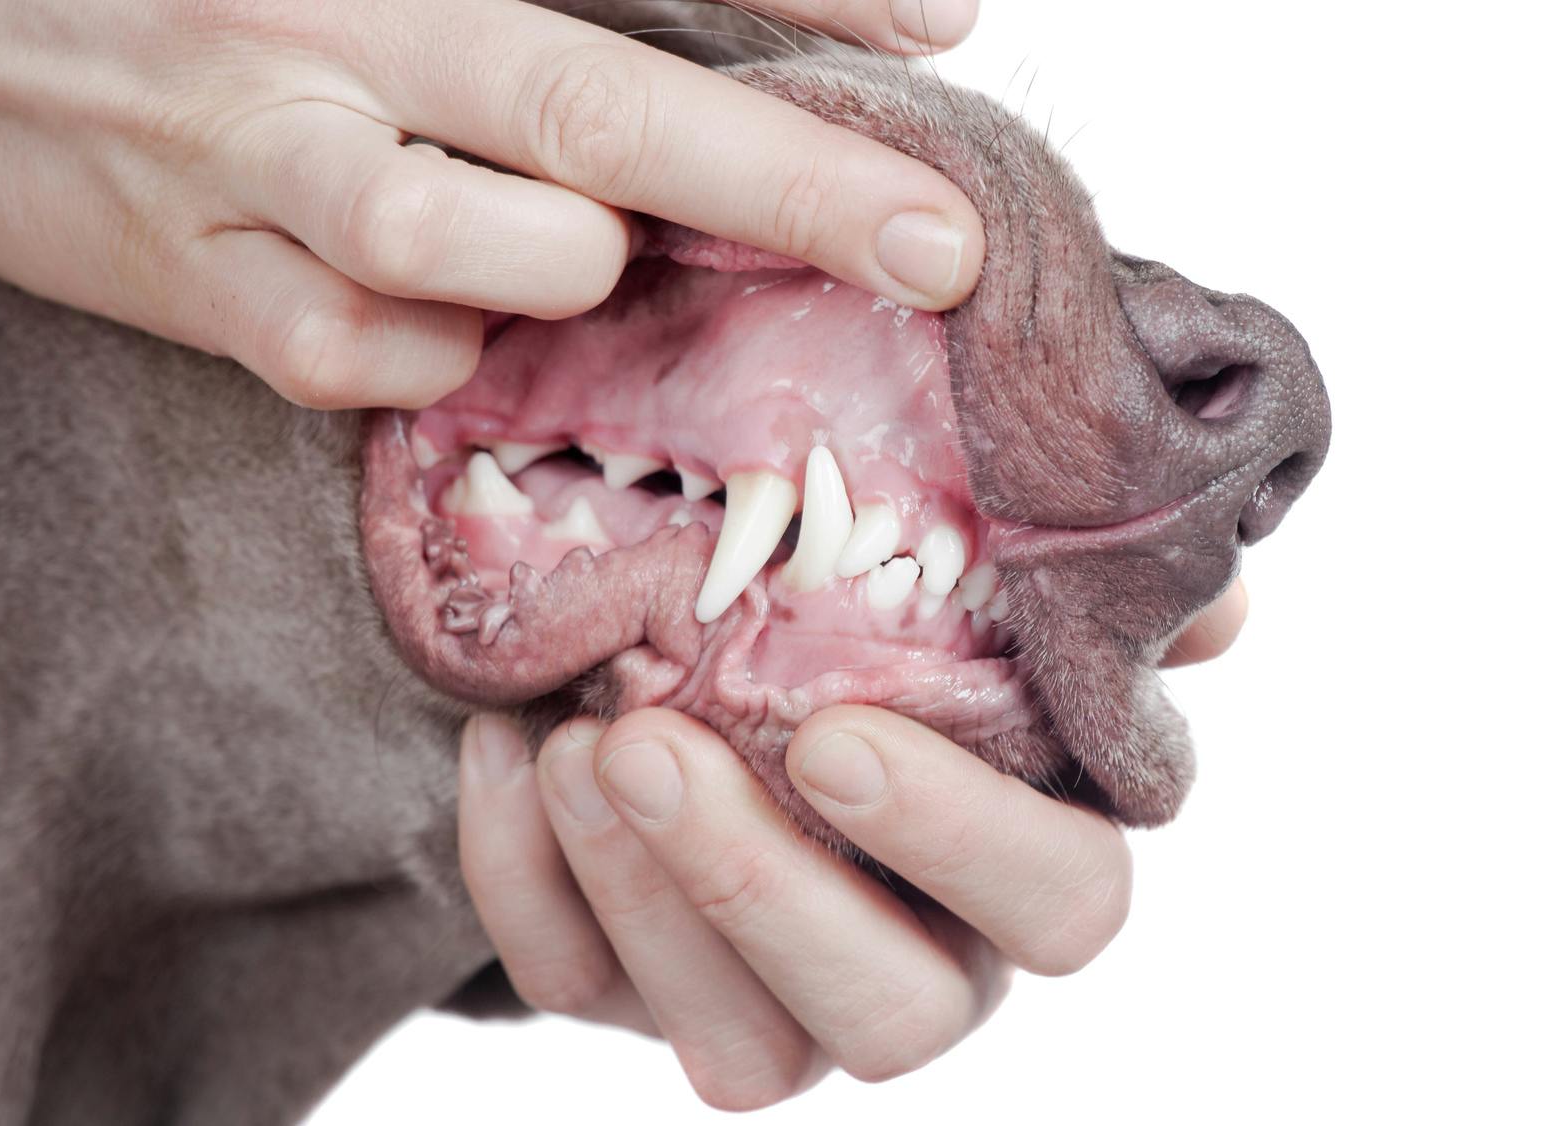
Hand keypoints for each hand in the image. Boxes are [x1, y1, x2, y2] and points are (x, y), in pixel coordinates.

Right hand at [0, 0, 984, 408]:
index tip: (952, 37)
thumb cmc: (207, 2)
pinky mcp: (203, 288)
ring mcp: (258, 160)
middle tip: (931, 246)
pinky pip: (374, 361)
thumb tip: (766, 81)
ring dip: (557, 272)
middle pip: (594, 105)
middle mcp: (334, 29)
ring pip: (467, 250)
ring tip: (558, 252)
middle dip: (783, 182)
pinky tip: (421, 314)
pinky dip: (435, 357)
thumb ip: (566, 5)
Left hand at [458, 579, 1248, 1108]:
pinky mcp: (633, 994)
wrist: (694, 614)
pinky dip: (523, 877)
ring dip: (639, 894)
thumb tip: (1211, 604)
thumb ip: (1081, 569)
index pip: (1063, 907)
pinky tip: (505, 743)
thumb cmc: (857, 577)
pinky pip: (574, 987)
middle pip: (891, 1019)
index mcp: (1021, 857)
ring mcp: (768, 996)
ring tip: (574, 739)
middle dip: (763, 891)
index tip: (840, 731)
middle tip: (650, 743)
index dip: (964, 841)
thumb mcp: (968, 544)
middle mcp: (915, 955)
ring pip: (734, 1046)